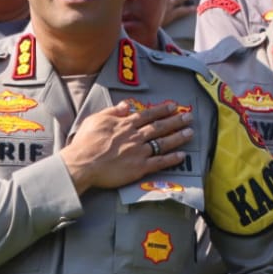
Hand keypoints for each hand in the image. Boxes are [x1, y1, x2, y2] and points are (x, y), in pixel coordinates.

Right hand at [65, 102, 192, 194]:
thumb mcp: (96, 119)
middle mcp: (135, 136)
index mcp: (125, 124)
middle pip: (159, 127)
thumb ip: (113, 111)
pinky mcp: (139, 168)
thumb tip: (126, 105)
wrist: (82, 163)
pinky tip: (182, 156)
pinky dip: (171, 159)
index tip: (173, 107)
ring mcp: (139, 152)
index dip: (162, 110)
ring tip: (190, 133)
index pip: (148, 115)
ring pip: (163, 143)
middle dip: (176, 121)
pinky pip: (159, 162)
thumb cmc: (85, 142)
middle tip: (189, 117)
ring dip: (178, 137)